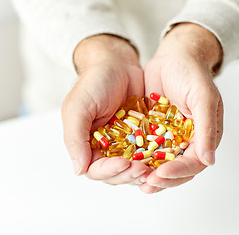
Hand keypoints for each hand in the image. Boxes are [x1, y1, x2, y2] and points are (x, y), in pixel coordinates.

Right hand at [61, 35, 151, 185]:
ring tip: (155, 168)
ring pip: (134, 168)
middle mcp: (106, 149)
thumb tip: (78, 170)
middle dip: (129, 174)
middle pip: (117, 174)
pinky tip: (164, 158)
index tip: (123, 164)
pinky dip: (155, 159)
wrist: (117, 64)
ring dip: (144, 171)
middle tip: (142, 169)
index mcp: (87, 146)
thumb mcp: (78, 108)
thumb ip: (75, 138)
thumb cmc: (93, 83)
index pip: (96, 169)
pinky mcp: (143, 137)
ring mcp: (126, 144)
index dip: (110, 171)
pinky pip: (150, 153)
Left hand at [141, 23, 223, 192]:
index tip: (161, 174)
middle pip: (177, 169)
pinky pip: (146, 149)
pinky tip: (127, 163)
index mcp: (204, 136)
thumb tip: (209, 161)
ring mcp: (170, 137)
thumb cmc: (193, 74)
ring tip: (135, 181)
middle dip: (162, 179)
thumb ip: (207, 128)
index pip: (193, 163)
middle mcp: (188, 141)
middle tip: (146, 184)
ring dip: (149, 173)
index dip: (178, 172)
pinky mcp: (154, 131)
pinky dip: (139, 158)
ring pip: (161, 163)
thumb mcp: (203, 98)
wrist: (174, 57)